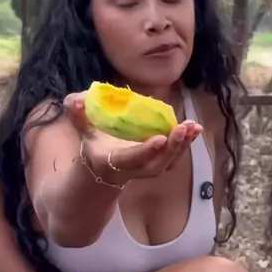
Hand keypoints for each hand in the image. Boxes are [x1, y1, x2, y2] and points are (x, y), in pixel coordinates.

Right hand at [64, 91, 201, 181]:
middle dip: (171, 148)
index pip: (130, 158)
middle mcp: (132, 170)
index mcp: (112, 162)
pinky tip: (194, 129)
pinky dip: (185, 144)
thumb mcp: (83, 131)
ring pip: (168, 162)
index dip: (145, 150)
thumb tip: (77, 100)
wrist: (101, 171)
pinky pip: (174, 157)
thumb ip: (78, 116)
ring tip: (193, 127)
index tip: (160, 138)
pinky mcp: (158, 165)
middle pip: (155, 164)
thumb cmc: (93, 146)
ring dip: (182, 145)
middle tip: (183, 128)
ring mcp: (146, 170)